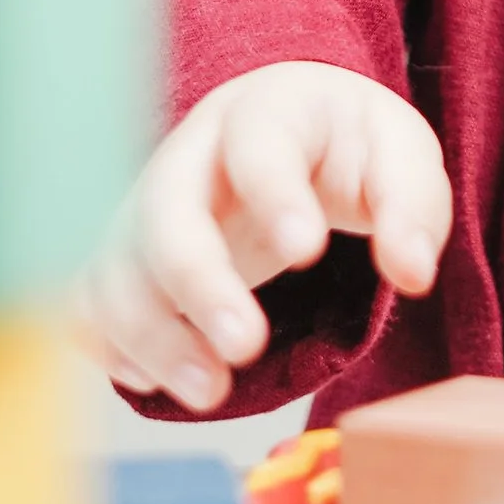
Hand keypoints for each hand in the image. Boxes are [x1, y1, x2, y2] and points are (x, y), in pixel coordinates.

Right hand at [75, 61, 451, 415]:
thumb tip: (413, 271)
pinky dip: (109, 342)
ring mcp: (147, 203)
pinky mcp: (126, 254)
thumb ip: (412, 208)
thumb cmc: (347, 145)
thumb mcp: (401, 158)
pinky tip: (154, 377)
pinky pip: (90, 298)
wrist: (292, 131)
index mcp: (266, 111)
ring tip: (211, 392)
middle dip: (200, 284)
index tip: (308, 252)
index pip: (257, 143)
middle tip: (247, 348)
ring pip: (120, 264)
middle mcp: (191, 154)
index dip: (275, 196)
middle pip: (167, 210)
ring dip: (154, 334)